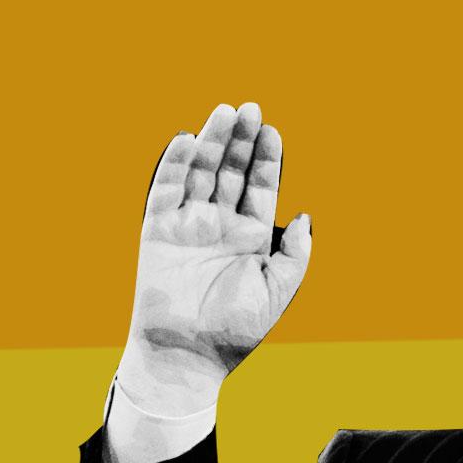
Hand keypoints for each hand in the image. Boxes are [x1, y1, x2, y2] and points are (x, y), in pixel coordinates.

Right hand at [122, 103, 312, 413]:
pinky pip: (165, 190)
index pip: (260, 188)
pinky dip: (174, 164)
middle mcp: (220, 225)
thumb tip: (304, 216)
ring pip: (200, 172)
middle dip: (241, 141)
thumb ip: (294, 254)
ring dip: (212, 142)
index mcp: (252, 237)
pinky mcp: (157, 230)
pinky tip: (186, 139)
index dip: (266, 159)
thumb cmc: (236, 328)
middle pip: (231, 171)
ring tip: (225, 112)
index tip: (273, 131)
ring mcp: (188, 224)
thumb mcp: (278, 289)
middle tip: (251, 108)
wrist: (188, 354)